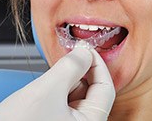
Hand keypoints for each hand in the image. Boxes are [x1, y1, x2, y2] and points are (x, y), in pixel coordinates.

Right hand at [0, 47, 114, 120]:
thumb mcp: (46, 91)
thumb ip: (69, 67)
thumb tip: (84, 52)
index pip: (106, 88)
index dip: (97, 64)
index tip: (85, 50)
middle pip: (92, 91)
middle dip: (79, 72)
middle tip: (67, 58)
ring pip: (77, 95)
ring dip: (67, 81)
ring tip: (51, 78)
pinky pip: (65, 101)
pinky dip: (59, 89)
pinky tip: (46, 87)